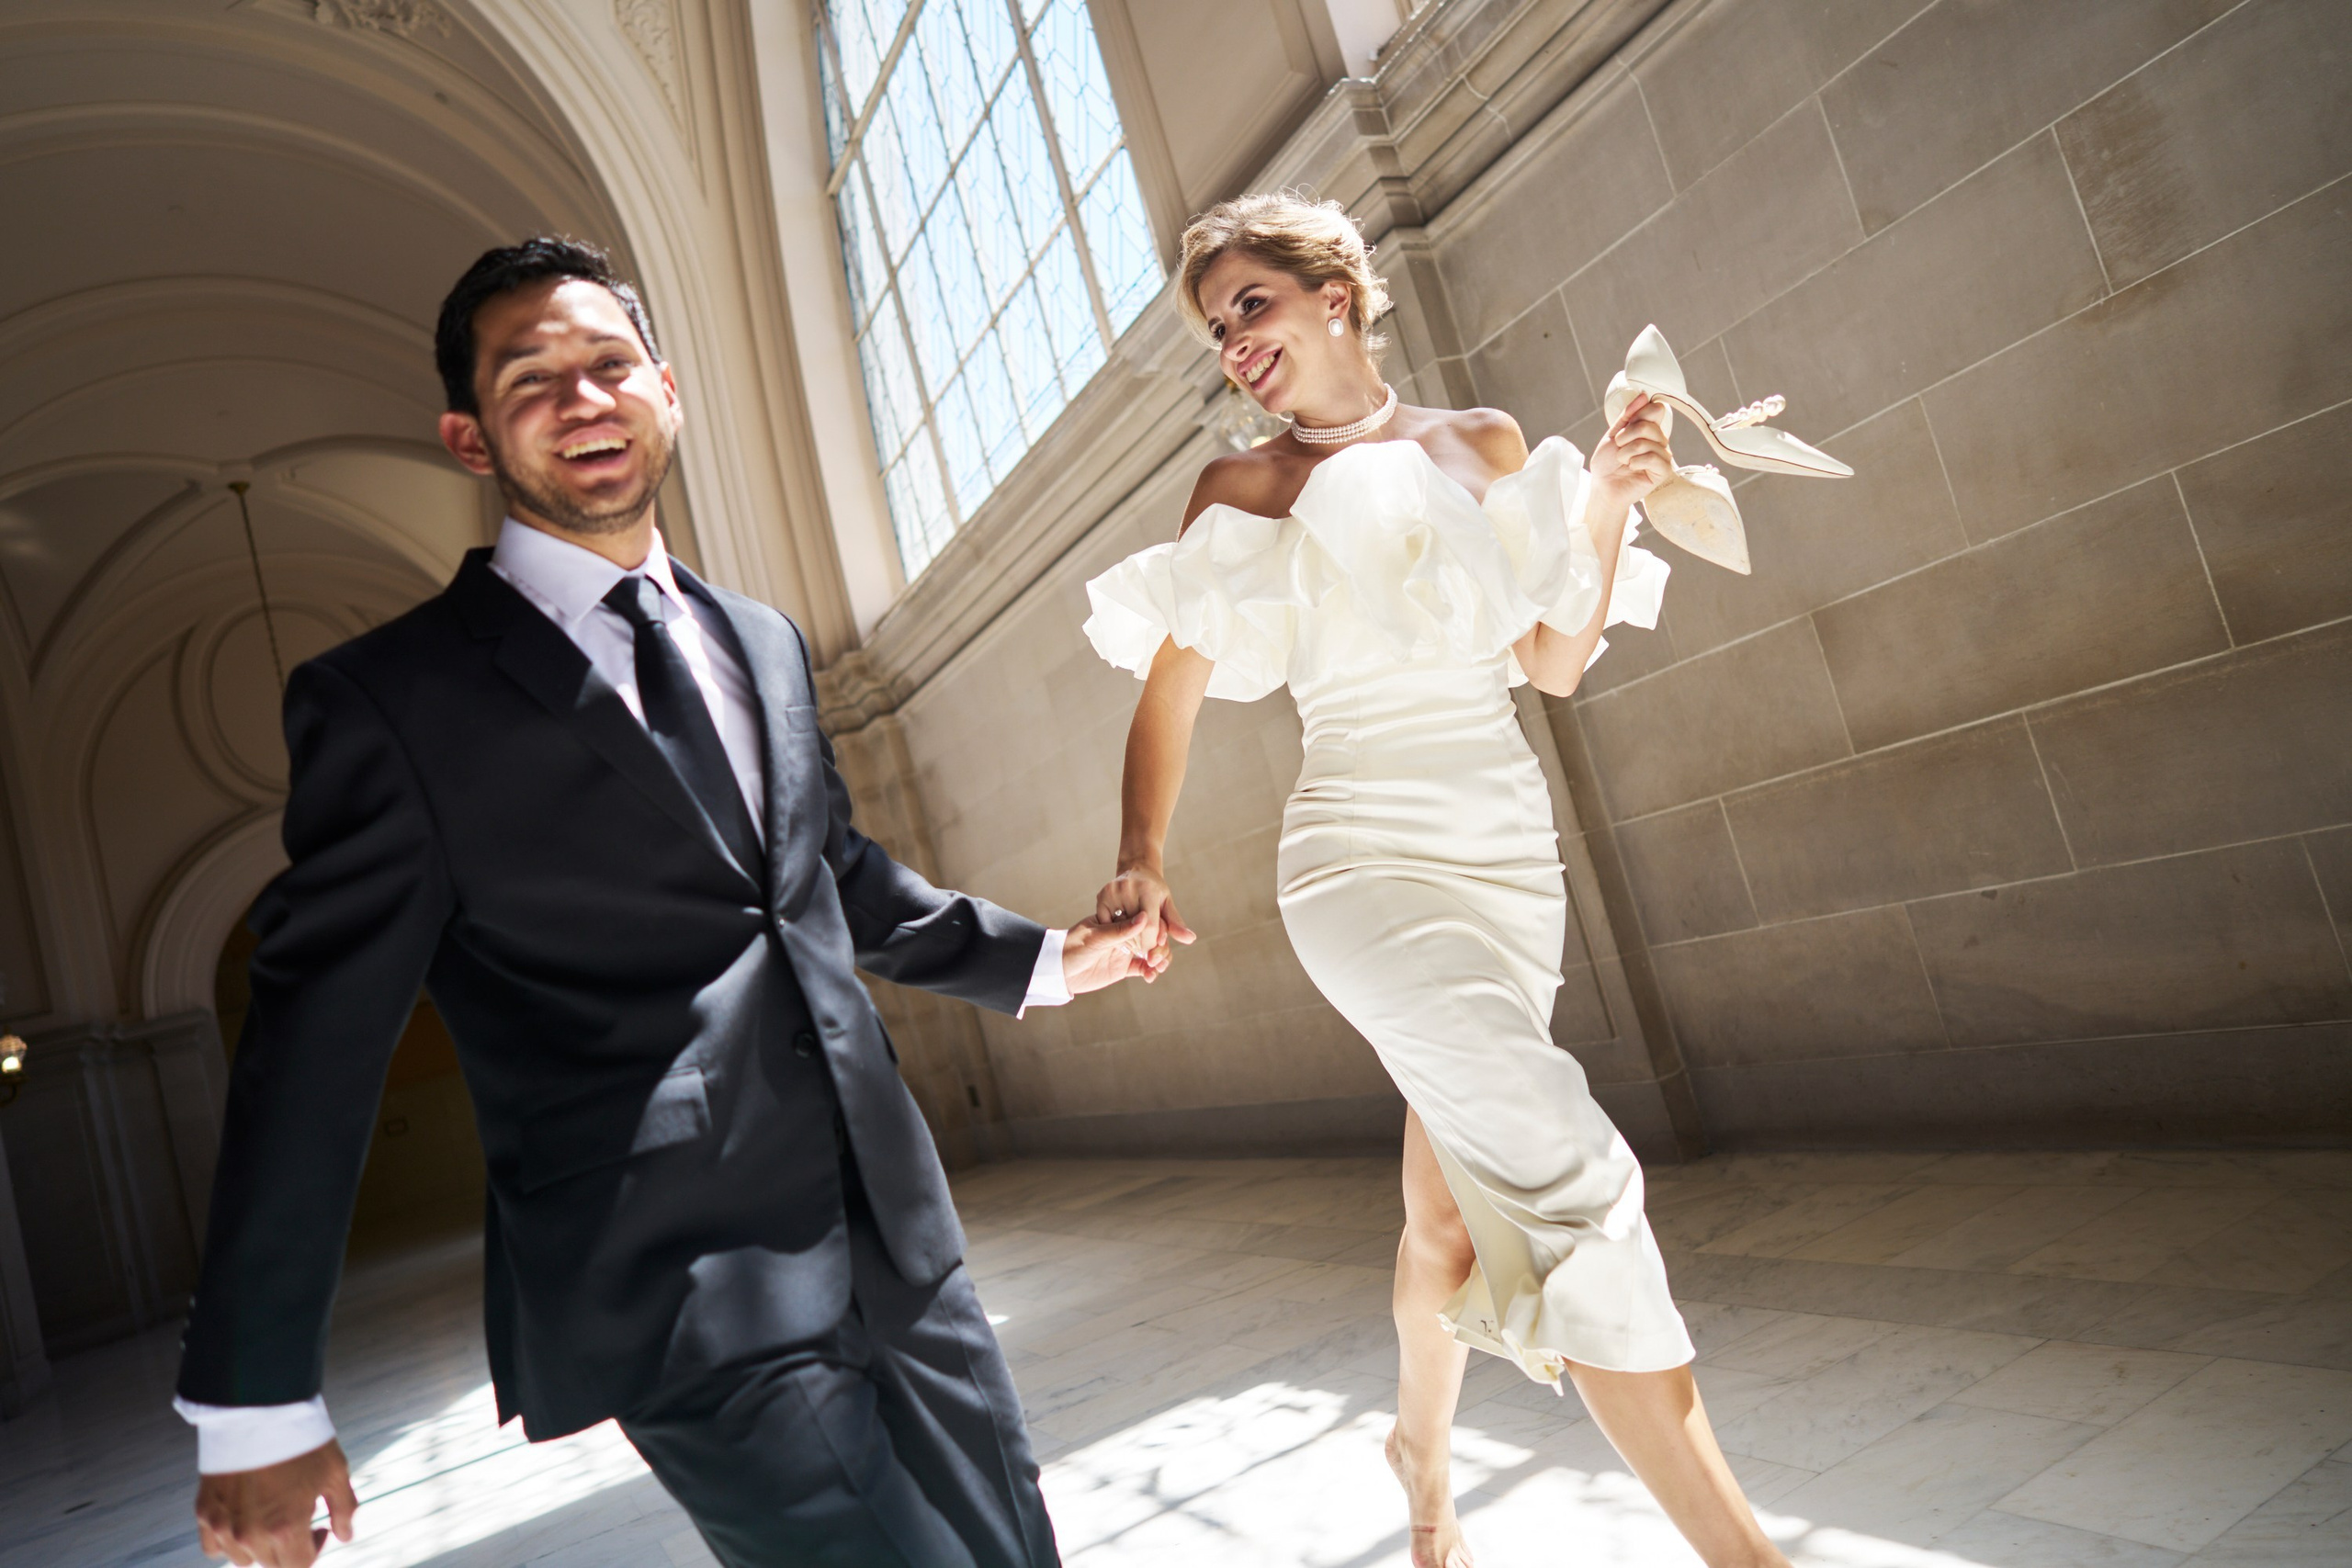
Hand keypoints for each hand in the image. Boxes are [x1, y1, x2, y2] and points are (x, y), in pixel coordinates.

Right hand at [195, 1440, 355, 1566]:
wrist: (257, 1409)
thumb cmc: (301, 1439)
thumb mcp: (336, 1472)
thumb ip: (344, 1509)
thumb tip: (345, 1535)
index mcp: (286, 1529)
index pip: (300, 1566)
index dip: (315, 1550)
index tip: (318, 1529)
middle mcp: (251, 1535)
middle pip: (273, 1564)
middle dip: (290, 1548)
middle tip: (299, 1517)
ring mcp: (223, 1526)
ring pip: (243, 1559)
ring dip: (260, 1547)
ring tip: (272, 1516)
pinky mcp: (204, 1512)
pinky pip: (213, 1548)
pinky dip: (228, 1543)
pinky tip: (244, 1522)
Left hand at [1061, 908, 1162, 992]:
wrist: (1057, 970)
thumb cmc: (1071, 947)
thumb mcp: (1095, 937)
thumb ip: (1120, 930)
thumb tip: (1144, 917)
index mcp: (1116, 920)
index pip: (1143, 919)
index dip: (1156, 926)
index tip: (1161, 936)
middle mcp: (1123, 934)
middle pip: (1150, 936)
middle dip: (1160, 945)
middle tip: (1159, 957)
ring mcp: (1124, 950)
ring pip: (1150, 952)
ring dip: (1158, 958)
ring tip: (1159, 967)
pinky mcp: (1123, 967)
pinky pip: (1142, 968)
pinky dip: (1150, 971)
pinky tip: (1152, 976)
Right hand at [1094, 865, 1196, 980]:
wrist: (1136, 869)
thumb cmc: (1154, 889)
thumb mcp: (1166, 903)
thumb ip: (1176, 923)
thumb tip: (1190, 939)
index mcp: (1147, 889)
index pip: (1149, 926)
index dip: (1153, 942)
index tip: (1155, 950)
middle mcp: (1128, 888)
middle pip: (1134, 930)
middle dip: (1141, 944)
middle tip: (1144, 950)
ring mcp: (1112, 892)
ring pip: (1119, 929)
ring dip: (1128, 941)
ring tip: (1135, 940)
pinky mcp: (1101, 896)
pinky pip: (1107, 925)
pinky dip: (1115, 933)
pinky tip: (1122, 933)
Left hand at [1587, 391, 1673, 512]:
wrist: (1603, 486)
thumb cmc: (1607, 463)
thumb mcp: (1612, 434)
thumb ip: (1628, 415)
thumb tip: (1643, 395)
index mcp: (1649, 429)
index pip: (1655, 409)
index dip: (1638, 415)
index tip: (1623, 429)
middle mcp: (1659, 440)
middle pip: (1649, 425)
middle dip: (1625, 436)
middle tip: (1619, 448)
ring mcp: (1663, 455)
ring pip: (1648, 443)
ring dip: (1627, 452)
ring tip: (1623, 461)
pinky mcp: (1663, 471)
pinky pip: (1653, 458)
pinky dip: (1636, 462)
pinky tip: (1632, 468)